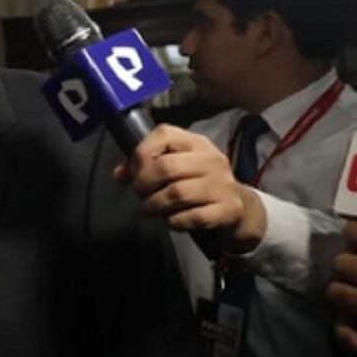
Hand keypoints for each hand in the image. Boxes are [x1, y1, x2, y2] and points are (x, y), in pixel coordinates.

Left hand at [113, 124, 254, 238]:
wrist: (237, 206)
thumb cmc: (198, 182)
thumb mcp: (177, 166)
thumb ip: (146, 166)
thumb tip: (119, 174)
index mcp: (196, 143)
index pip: (164, 135)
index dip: (141, 154)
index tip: (134, 172)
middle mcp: (211, 160)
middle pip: (167, 167)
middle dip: (144, 184)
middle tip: (141, 194)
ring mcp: (222, 185)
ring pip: (177, 194)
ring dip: (155, 205)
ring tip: (150, 209)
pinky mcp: (227, 210)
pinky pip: (191, 217)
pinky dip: (174, 221)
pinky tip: (171, 220)